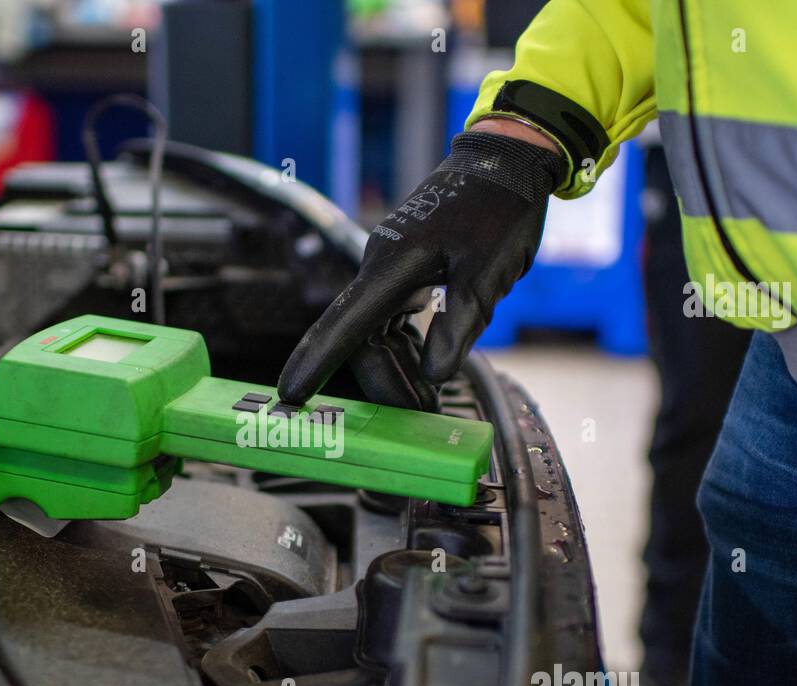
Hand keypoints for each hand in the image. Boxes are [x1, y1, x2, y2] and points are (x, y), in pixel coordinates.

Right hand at [278, 122, 565, 409]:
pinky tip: (426, 371)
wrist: (507, 159)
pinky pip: (392, 320)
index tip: (289, 395)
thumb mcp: (487, 271)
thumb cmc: (500, 208)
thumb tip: (436, 374)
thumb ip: (460, 323)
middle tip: (419, 416)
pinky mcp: (407, 271)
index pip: (344, 323)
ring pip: (377, 333)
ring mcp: (391, 269)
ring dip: (397, 371)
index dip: (315, 361)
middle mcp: (382, 267)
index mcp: (394, 264)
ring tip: (428, 403)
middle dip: (383, 383)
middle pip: (361, 339)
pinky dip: (407, 349)